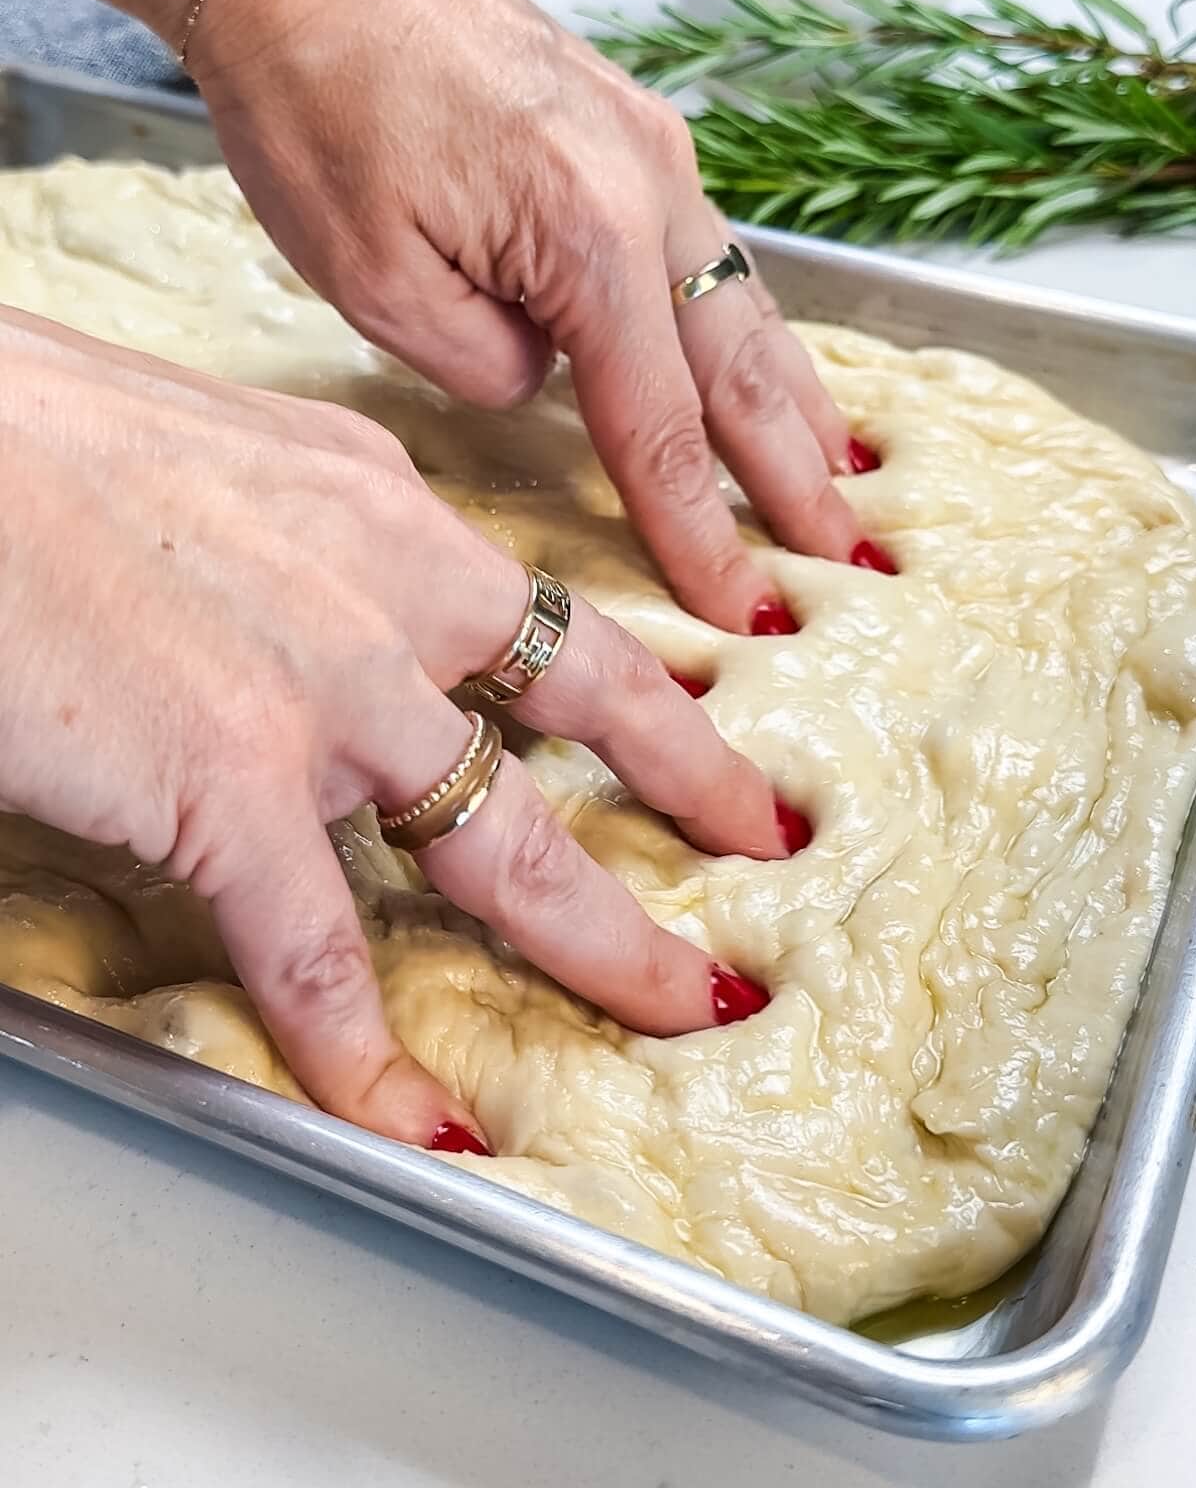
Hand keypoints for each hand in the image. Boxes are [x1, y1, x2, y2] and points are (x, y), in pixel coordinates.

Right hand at [0, 308, 783, 1145]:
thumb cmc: (23, 434)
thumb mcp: (206, 456)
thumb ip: (285, 541)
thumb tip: (287, 606)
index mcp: (374, 499)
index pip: (535, 605)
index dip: (628, 666)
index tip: (695, 705)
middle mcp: (384, 588)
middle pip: (587, 707)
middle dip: (692, 785)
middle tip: (764, 840)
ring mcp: (324, 693)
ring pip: (504, 847)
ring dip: (602, 941)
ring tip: (680, 1010)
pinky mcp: (227, 785)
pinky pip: (318, 951)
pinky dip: (365, 1051)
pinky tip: (410, 1117)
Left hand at [185, 0, 865, 632]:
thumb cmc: (317, 95)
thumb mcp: (376, 281)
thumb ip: (485, 366)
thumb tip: (546, 383)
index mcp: (590, 238)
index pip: (662, 429)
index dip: (703, 534)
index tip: (747, 608)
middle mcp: (649, 190)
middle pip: (743, 369)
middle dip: (797, 476)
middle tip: (847, 554)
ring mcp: (651, 150)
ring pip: (745, 304)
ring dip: (794, 397)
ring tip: (841, 468)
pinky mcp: (627, 127)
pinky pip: (712, 251)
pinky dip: (748, 324)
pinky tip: (761, 357)